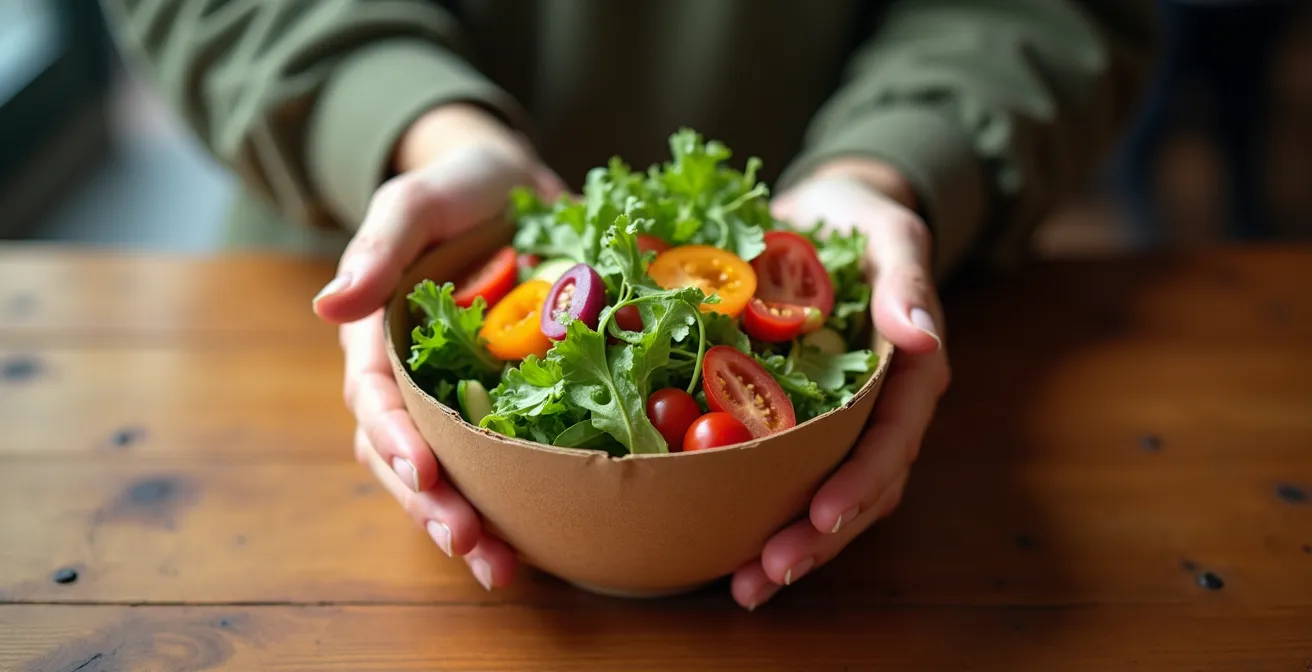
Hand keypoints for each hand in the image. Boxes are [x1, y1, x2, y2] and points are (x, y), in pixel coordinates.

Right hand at [312, 104, 564, 589]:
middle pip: (405, 456)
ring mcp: (456, 395)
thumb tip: (327, 307)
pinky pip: (502, 458)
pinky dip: (516, 501)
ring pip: (449, 473)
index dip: (395, 437)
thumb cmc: (454, 187)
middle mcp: (411, 378)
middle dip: (432, 506)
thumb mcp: (416, 200)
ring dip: (470, 522)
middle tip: (470, 546)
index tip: (424, 471)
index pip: (375, 398)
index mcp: (378, 337)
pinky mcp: (503, 402)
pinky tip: (544, 541)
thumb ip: (378, 247)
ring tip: (502, 569)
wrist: (509, 184)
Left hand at [730, 158, 950, 609]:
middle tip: (765, 575)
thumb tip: (924, 337)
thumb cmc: (860, 219)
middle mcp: (876, 409)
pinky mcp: (793, 415)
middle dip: (817, 539)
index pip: (891, 441)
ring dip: (790, 544)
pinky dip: (755, 506)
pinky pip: (780, 469)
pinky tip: (717, 540)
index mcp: (906, 375)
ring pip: (824, 495)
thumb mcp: (890, 232)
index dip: (860, 483)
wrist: (823, 213)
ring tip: (744, 585)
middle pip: (860, 489)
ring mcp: (835, 419)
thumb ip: (908, 280)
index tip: (821, 518)